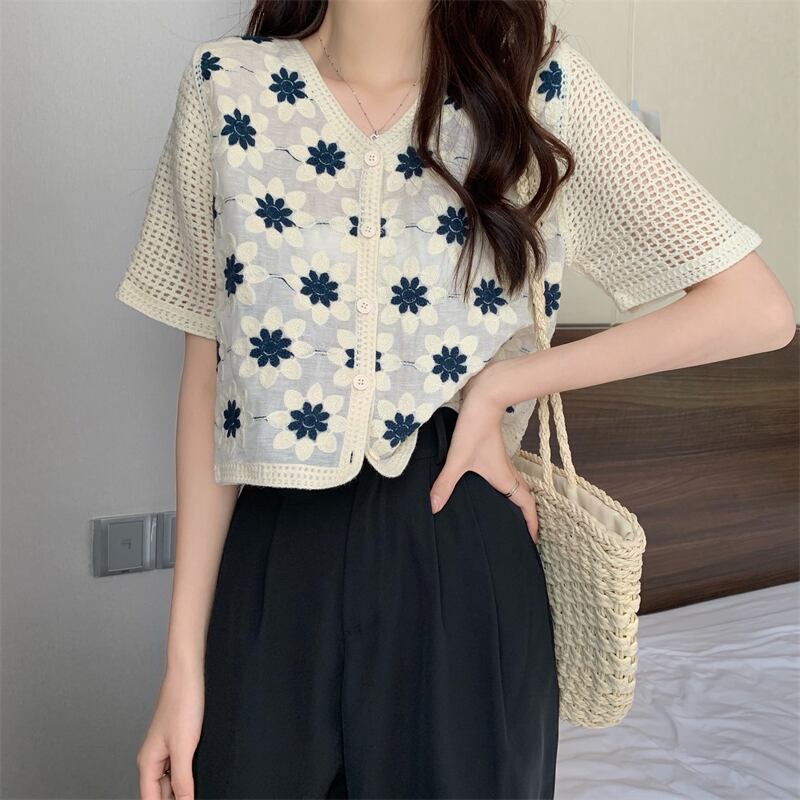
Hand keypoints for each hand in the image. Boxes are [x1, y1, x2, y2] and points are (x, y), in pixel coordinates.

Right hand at [137, 664, 203, 799]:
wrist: (190, 674)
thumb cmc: (183, 701)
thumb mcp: (184, 747)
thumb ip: (182, 780)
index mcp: (148, 762)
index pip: (151, 799)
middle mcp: (154, 757)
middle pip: (160, 792)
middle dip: (176, 799)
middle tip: (193, 798)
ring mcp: (166, 748)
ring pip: (171, 780)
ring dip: (182, 788)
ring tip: (197, 790)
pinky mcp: (179, 739)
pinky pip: (179, 766)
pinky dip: (187, 775)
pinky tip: (199, 775)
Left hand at [429, 366, 539, 543]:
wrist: (484, 397)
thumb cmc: (474, 428)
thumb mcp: (457, 459)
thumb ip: (445, 484)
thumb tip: (433, 508)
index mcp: (504, 477)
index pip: (525, 505)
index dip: (531, 524)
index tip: (533, 540)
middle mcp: (507, 471)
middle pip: (524, 497)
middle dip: (526, 516)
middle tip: (522, 532)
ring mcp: (502, 460)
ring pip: (516, 485)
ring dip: (516, 501)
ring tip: (507, 515)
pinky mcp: (493, 451)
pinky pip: (506, 474)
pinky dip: (505, 486)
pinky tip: (489, 487)